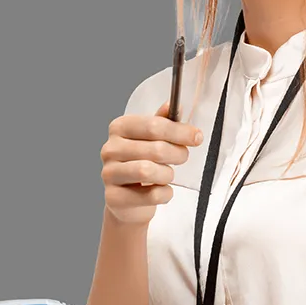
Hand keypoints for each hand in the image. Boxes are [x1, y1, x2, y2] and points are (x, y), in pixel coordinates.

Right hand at [101, 100, 203, 225]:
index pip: (153, 125)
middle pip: (155, 148)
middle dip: (177, 154)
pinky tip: (162, 190)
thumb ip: (162, 122)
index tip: (197, 137)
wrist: (128, 199)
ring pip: (149, 171)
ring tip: (168, 174)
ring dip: (168, 174)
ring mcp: (109, 173)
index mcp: (119, 127)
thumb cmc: (141, 163)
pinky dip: (164, 193)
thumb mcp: (151, 139)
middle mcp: (110, 148)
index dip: (179, 131)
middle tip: (182, 157)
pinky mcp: (114, 197)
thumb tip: (174, 105)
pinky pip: (151, 195)